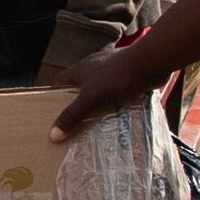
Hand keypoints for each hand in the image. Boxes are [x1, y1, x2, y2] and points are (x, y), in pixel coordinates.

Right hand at [51, 27, 175, 137]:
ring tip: (93, 122)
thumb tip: (52, 135)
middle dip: (76, 102)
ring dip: (97, 103)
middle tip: (73, 122)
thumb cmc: (116, 78)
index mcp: (80, 69)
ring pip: (99, 89)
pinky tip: (116, 115)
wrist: (149, 64)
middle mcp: (94, 67)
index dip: (53, 94)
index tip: (50, 111)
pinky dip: (114, 103)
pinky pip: (115, 92)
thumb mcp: (90, 99)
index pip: (60, 81)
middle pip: (79, 86)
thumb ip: (72, 115)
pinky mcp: (127, 76)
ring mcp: (112, 71)